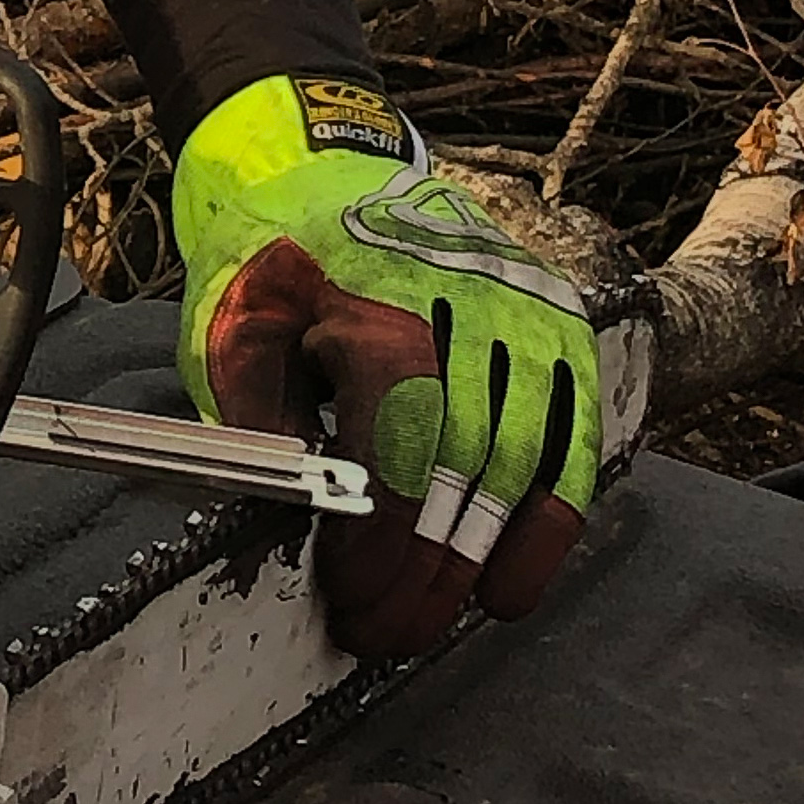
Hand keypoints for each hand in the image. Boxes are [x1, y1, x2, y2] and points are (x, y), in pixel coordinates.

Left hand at [175, 73, 599, 658]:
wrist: (328, 171)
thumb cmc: (275, 260)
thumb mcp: (233, 323)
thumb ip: (257, 412)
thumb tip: (296, 509)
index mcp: (376, 300)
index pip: (399, 440)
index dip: (381, 536)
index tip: (354, 596)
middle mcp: (467, 304)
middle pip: (464, 466)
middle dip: (425, 569)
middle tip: (385, 633)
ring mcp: (525, 315)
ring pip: (524, 464)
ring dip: (484, 561)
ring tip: (437, 622)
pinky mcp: (558, 330)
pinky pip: (570, 442)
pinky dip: (548, 525)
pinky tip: (511, 588)